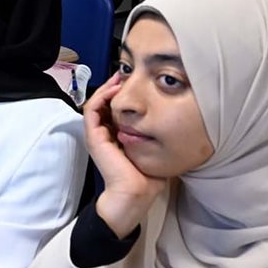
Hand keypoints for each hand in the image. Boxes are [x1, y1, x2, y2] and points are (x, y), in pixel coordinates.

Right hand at [84, 72, 167, 237]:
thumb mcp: (154, 149)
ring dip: (106, 89)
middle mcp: (104, 134)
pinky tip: (115, 90)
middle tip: (125, 74)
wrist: (136, 192)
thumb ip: (157, 136)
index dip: (122, 94)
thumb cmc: (147, 177)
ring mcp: (97, 135)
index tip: (134, 83)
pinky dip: (101, 97)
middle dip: (113, 87)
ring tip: (119, 78)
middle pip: (104, 103)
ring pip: (96, 103)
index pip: (114, 109)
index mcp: (116, 136)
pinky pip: (92, 110)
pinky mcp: (94, 137)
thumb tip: (174, 123)